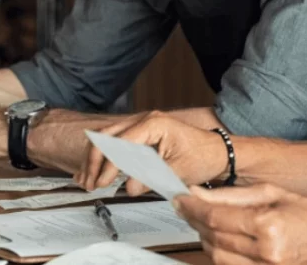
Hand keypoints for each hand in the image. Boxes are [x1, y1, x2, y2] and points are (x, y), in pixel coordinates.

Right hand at [77, 111, 228, 195]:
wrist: (218, 152)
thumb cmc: (204, 156)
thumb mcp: (178, 171)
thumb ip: (151, 178)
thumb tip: (129, 187)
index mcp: (153, 124)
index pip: (120, 143)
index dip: (109, 165)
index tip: (102, 183)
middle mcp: (144, 120)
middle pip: (106, 136)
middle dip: (94, 161)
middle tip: (90, 183)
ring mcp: (142, 125)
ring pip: (107, 138)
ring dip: (96, 159)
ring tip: (88, 180)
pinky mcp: (141, 135)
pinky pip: (116, 142)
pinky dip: (104, 157)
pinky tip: (96, 171)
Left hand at [174, 184, 306, 264]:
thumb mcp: (272, 192)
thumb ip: (232, 194)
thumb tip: (199, 193)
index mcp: (268, 225)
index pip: (216, 217)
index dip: (192, 208)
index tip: (180, 200)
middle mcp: (267, 252)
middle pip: (214, 239)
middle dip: (195, 223)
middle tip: (188, 209)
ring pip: (218, 258)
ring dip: (206, 240)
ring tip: (204, 224)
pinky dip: (221, 255)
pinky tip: (220, 241)